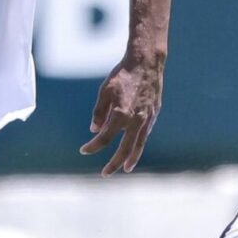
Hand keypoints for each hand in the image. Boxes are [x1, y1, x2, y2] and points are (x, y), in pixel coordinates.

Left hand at [79, 57, 162, 175]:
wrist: (147, 63)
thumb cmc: (123, 75)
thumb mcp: (105, 91)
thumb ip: (99, 112)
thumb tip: (94, 130)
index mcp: (120, 114)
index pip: (104, 138)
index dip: (92, 146)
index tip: (83, 150)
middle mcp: (135, 120)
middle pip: (124, 149)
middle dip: (113, 164)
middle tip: (105, 174)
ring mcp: (147, 118)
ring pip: (139, 145)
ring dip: (131, 159)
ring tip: (126, 169)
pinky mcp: (154, 114)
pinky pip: (146, 134)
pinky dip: (140, 144)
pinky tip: (135, 148)